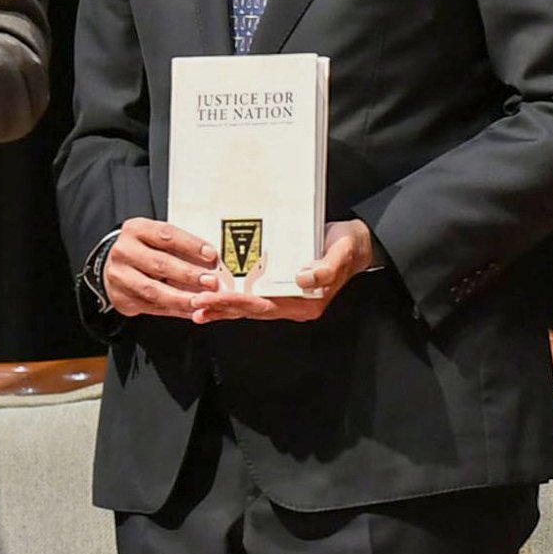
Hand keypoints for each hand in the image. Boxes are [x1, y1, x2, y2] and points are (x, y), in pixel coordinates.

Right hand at [102, 219, 220, 318]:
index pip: (166, 235)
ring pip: (153, 290)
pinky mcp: (121, 297)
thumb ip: (185, 250)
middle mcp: (124, 251)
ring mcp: (120, 275)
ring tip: (202, 301)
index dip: (191, 245)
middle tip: (212, 282)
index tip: (211, 255)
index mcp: (137, 230)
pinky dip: (174, 310)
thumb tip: (216, 265)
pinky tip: (191, 311)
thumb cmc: (147, 251)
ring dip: (182, 298)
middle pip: (160, 264)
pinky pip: (151, 306)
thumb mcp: (161, 241)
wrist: (118, 267)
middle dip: (189, 274)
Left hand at [188, 218, 376, 324]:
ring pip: (250, 305)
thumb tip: (301, 278)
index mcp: (307, 302)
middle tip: (195, 305)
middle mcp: (294, 304)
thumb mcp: (341, 252)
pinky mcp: (281, 286)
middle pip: (252, 310)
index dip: (238, 304)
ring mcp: (287, 297)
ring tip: (197, 306)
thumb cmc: (349, 246)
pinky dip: (233, 295)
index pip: (266, 306)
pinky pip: (254, 294)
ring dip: (224, 306)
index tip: (214, 299)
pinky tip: (215, 292)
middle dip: (223, 308)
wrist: (356, 243)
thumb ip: (326, 268)